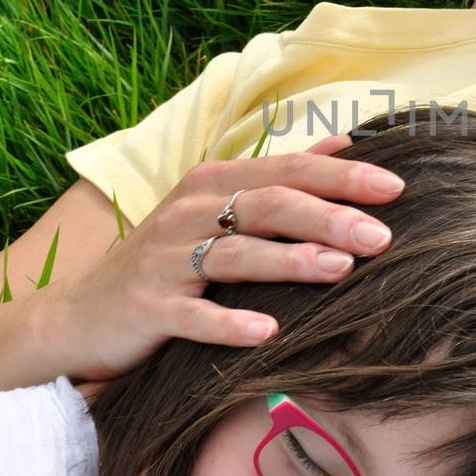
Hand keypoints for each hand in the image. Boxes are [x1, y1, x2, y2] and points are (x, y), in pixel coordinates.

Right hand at [51, 136, 403, 381]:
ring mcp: (166, 260)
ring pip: (235, 254)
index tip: (396, 188)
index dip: (342, 176)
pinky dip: (228, 323)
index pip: (288, 171)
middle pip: (267, 206)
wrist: (80, 315)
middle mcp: (189, 212)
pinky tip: (268, 332)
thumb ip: (280, 176)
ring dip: (289, 262)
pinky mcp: (147, 306)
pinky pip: (192, 316)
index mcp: (213, 183)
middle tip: (381, 236)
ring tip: (339, 269)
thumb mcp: (218, 207)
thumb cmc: (169, 261)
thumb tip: (346, 143)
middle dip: (327, 217)